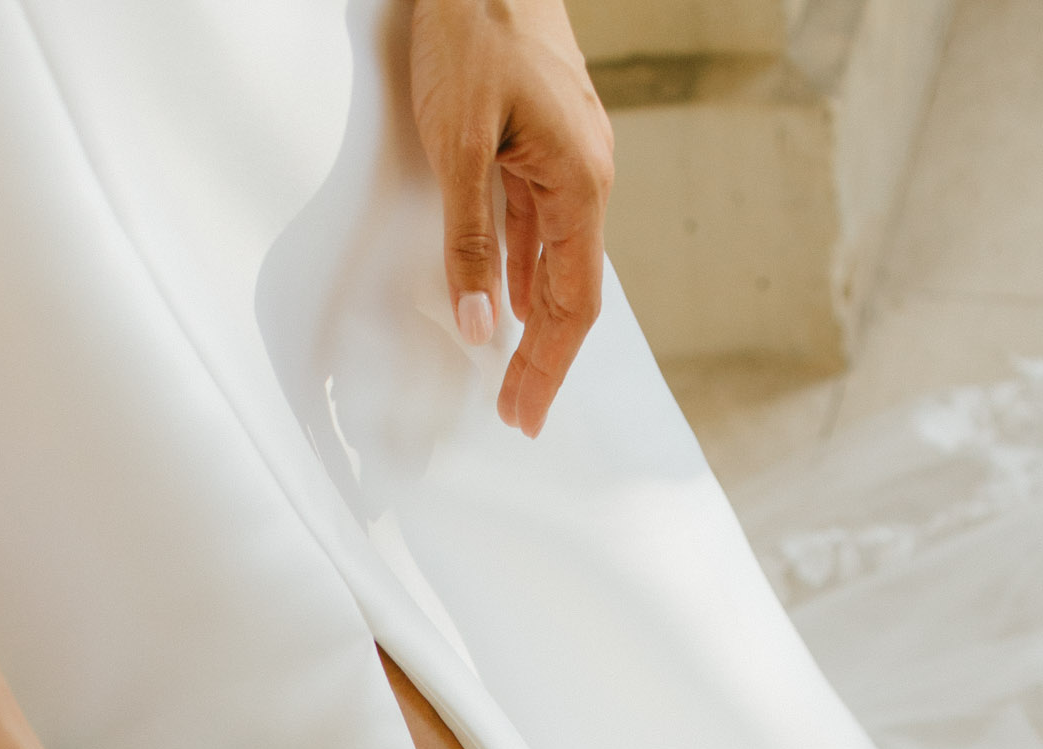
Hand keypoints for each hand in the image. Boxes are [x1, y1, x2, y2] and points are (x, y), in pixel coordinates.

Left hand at [409, 0, 614, 437]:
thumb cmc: (473, 30)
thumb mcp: (458, 141)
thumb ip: (468, 238)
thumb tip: (478, 326)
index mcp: (578, 183)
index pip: (571, 303)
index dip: (549, 366)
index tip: (524, 414)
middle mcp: (584, 177)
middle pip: (569, 292)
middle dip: (544, 359)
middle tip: (517, 415)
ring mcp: (567, 160)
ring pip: (555, 261)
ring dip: (534, 322)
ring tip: (511, 374)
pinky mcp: (544, 142)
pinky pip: (540, 226)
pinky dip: (523, 272)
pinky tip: (505, 298)